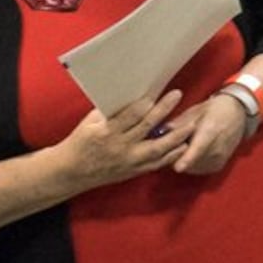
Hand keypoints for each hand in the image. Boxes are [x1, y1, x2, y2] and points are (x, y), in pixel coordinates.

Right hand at [55, 90, 192, 190]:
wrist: (71, 172)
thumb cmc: (80, 142)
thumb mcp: (90, 122)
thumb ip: (110, 111)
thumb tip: (130, 94)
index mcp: (106, 132)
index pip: (131, 115)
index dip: (147, 102)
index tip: (157, 90)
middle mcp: (120, 147)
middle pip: (147, 127)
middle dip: (164, 110)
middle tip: (178, 95)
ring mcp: (128, 162)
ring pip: (157, 148)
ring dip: (176, 136)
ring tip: (191, 124)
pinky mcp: (133, 172)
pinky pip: (156, 164)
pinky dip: (171, 155)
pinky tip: (183, 146)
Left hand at [170, 91, 253, 177]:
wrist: (239, 113)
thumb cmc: (214, 109)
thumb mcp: (195, 111)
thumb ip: (177, 124)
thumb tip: (159, 133)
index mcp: (210, 130)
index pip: (198, 148)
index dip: (188, 159)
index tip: (178, 167)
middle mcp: (217, 148)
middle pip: (191, 161)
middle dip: (176, 156)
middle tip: (172, 145)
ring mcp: (219, 159)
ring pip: (193, 167)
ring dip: (183, 160)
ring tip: (184, 146)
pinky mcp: (218, 166)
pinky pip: (198, 170)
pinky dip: (191, 164)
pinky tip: (191, 153)